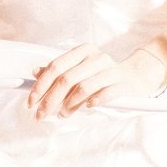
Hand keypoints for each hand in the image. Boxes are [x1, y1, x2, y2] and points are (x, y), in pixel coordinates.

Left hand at [26, 41, 166, 118]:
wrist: (134, 77)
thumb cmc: (102, 75)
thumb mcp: (80, 69)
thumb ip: (59, 70)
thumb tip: (34, 71)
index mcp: (83, 51)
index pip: (56, 67)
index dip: (40, 85)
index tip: (31, 101)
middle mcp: (96, 57)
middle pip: (67, 79)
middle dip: (50, 99)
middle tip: (41, 114)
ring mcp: (111, 70)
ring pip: (83, 87)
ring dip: (68, 105)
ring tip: (61, 115)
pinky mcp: (123, 83)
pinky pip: (105, 93)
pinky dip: (93, 101)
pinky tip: (87, 108)